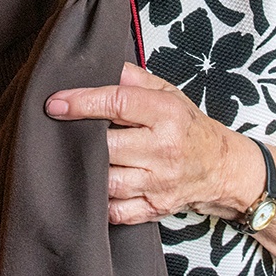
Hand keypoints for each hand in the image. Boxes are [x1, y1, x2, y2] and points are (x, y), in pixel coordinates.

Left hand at [47, 63, 253, 225]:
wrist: (221, 168)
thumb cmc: (189, 127)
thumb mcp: (168, 93)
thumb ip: (133, 78)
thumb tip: (98, 65)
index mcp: (167, 115)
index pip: (117, 103)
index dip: (81, 102)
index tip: (55, 104)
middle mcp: (164, 150)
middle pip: (107, 146)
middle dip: (81, 140)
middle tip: (63, 133)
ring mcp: (159, 184)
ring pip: (107, 181)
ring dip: (87, 171)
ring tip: (75, 159)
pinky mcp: (154, 209)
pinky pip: (115, 211)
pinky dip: (100, 201)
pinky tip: (95, 185)